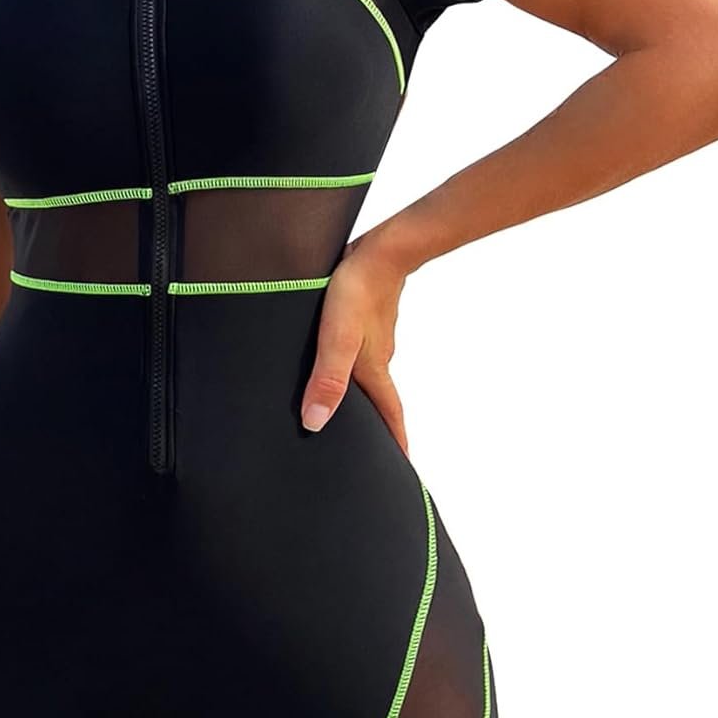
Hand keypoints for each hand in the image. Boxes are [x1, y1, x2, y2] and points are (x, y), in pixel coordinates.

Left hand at [301, 230, 409, 455]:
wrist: (380, 249)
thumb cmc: (357, 292)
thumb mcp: (336, 340)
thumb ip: (327, 380)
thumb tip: (315, 423)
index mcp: (374, 371)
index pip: (390, 417)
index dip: (396, 444)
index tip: (401, 468)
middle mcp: (378, 358)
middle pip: (381, 400)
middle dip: (379, 425)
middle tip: (372, 447)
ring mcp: (373, 337)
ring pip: (369, 375)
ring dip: (362, 393)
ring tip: (347, 407)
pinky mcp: (365, 318)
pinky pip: (360, 350)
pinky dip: (352, 365)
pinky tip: (335, 359)